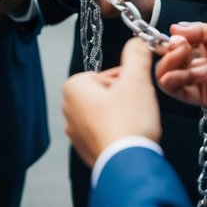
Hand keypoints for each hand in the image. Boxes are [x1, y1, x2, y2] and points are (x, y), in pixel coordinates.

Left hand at [62, 37, 162, 167]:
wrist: (129, 163)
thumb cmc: (128, 124)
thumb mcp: (136, 79)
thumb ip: (136, 55)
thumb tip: (137, 43)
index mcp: (73, 87)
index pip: (106, 74)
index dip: (127, 80)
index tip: (136, 89)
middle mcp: (68, 110)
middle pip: (105, 93)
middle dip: (124, 97)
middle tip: (138, 107)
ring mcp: (75, 132)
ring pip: (106, 113)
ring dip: (122, 115)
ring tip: (134, 123)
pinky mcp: (86, 150)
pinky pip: (105, 133)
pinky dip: (117, 133)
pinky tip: (128, 137)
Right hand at [155, 22, 206, 120]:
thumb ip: (203, 31)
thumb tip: (176, 27)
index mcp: (205, 45)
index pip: (177, 42)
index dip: (172, 40)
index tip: (178, 38)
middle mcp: (198, 62)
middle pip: (168, 59)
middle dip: (171, 52)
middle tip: (182, 49)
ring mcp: (199, 81)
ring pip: (167, 76)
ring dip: (175, 67)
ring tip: (200, 65)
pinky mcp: (202, 99)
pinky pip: (178, 92)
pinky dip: (179, 81)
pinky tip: (198, 74)